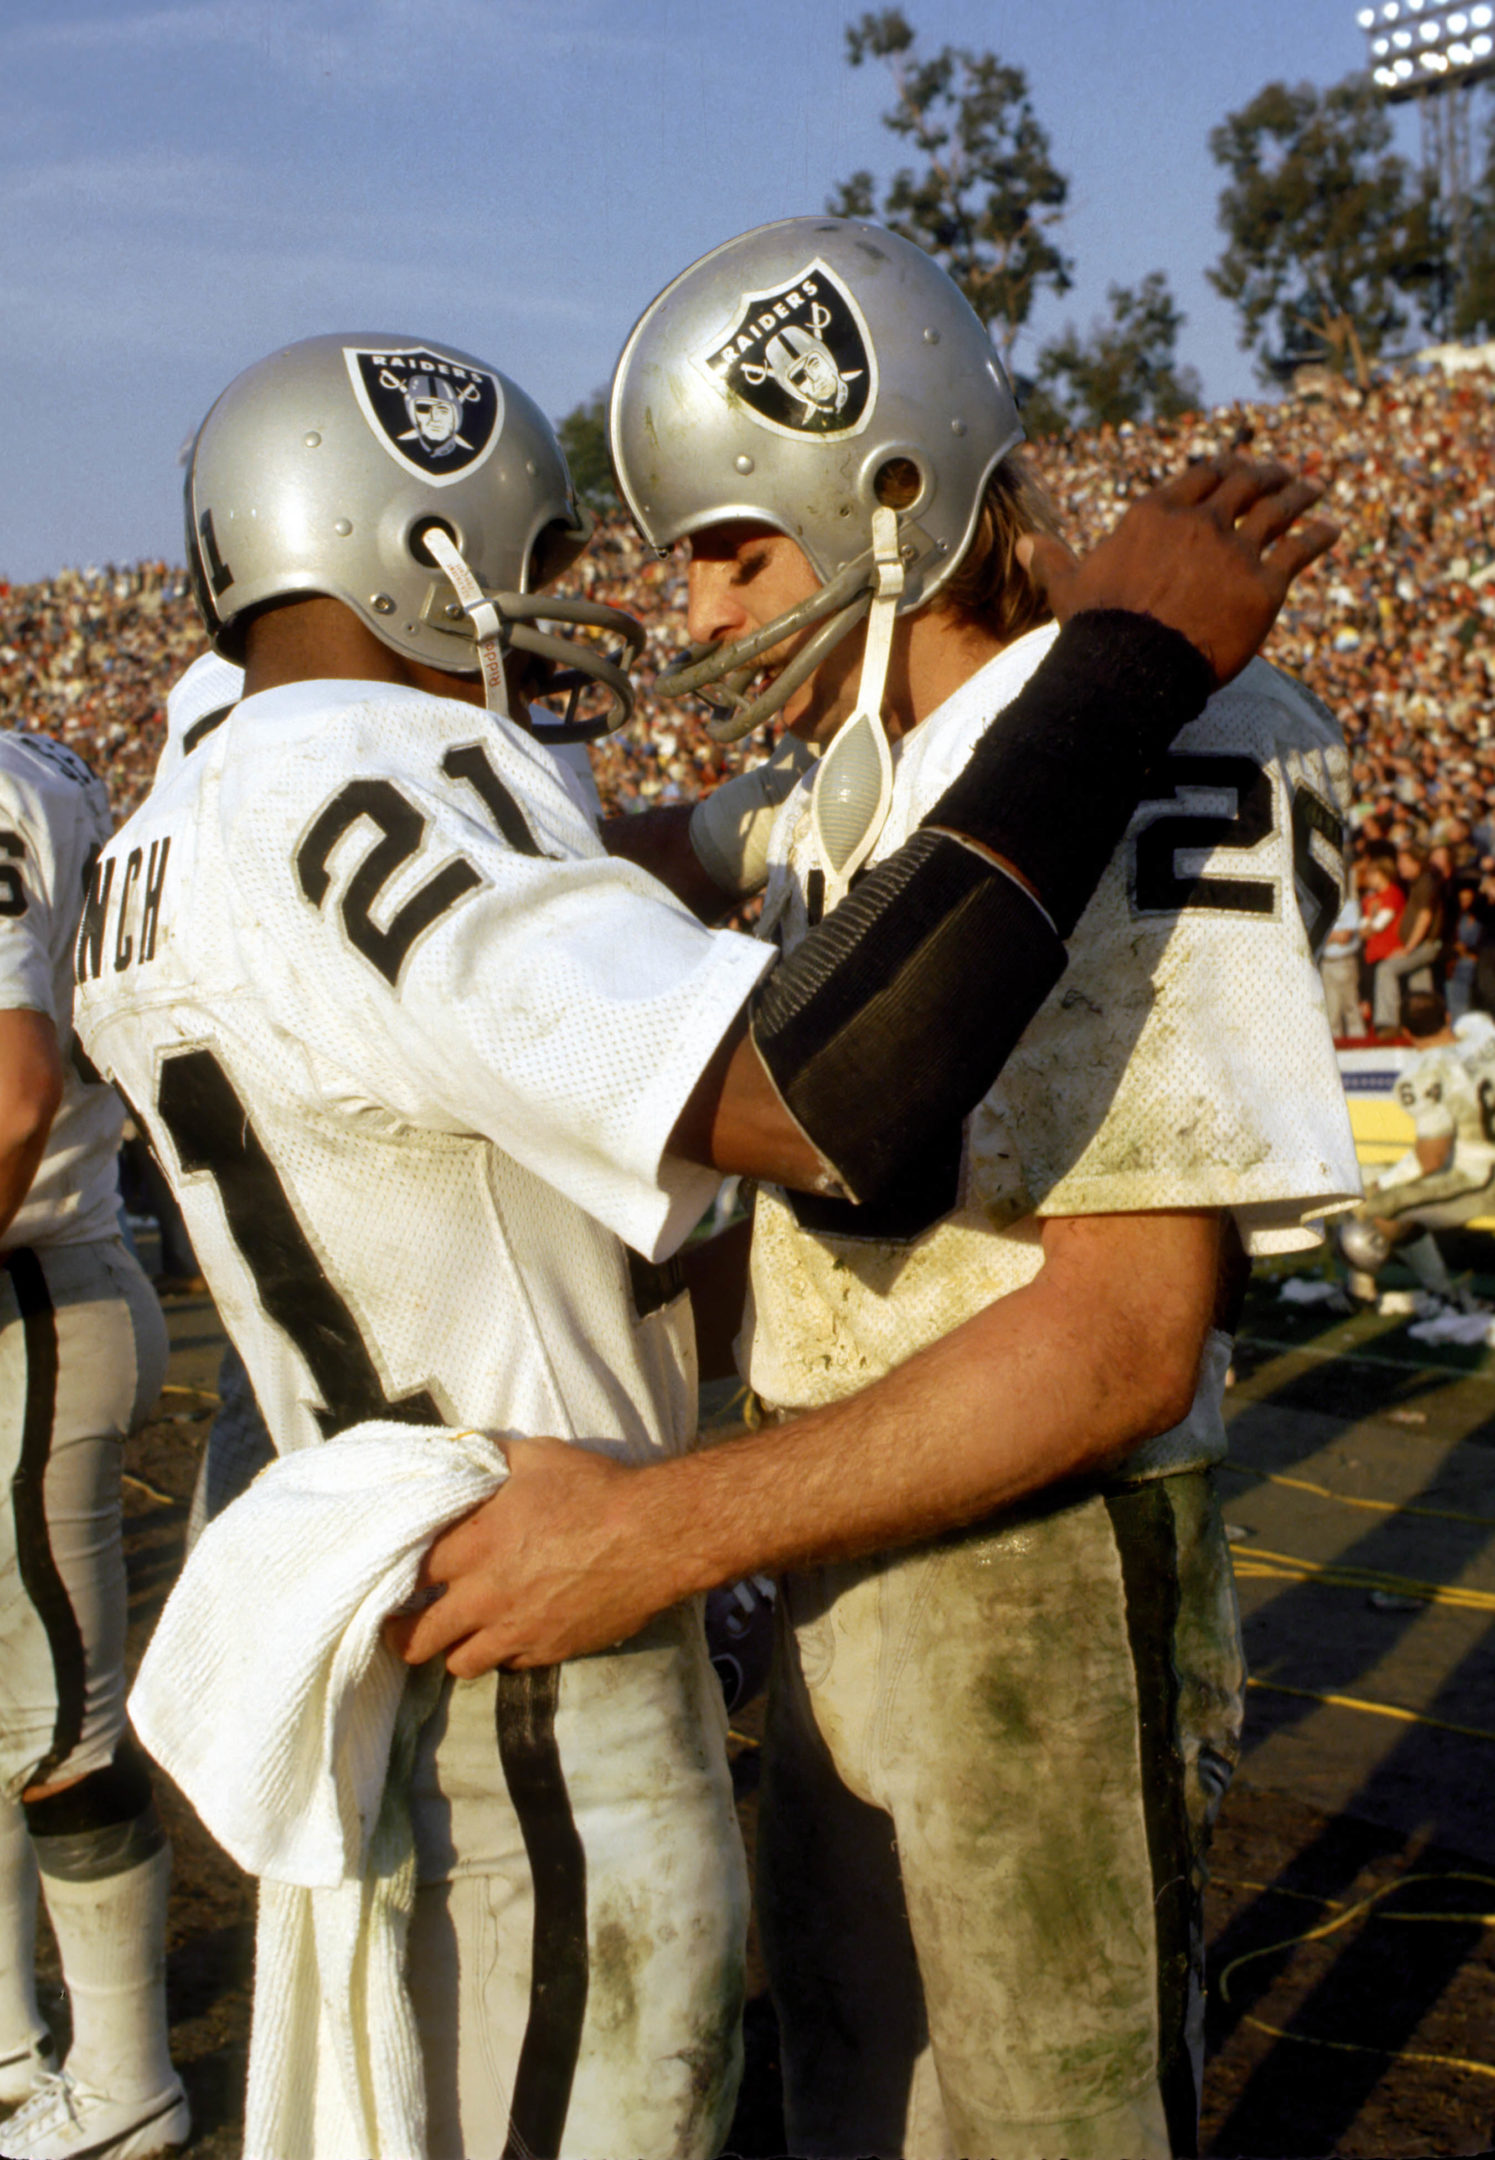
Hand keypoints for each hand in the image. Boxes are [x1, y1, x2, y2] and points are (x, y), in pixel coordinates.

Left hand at [383, 1439, 686, 1674]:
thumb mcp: (537, 1458)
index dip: (396, 1577)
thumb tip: (463, 1456)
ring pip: (459, 1663)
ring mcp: (518, 1630)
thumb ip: (490, 1462)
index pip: (408, 1574)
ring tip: (455, 1635)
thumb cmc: (595, 1489)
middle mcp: (486, 1595)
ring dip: (452, 1649)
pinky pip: (508, 1666)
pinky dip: (501, 1653)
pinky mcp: (550, 1651)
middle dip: (403, 1634)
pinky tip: (508, 1633)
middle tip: (401, 1626)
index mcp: (475, 1544)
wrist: (655, 1536)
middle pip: (420, 1636)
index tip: (392, 1578)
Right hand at [1016, 454, 1339, 687]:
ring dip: (1301, 494)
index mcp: (1154, 515)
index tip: (1237, 466)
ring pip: (1279, 509)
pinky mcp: (1264, 586)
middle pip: (1244, 483)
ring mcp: (1234, 551)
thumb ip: (1053, 560)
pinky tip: (1332, 530)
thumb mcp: (1068, 587)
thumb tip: (1021, 546)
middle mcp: (1198, 523)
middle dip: (1267, 474)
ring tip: (1314, 489)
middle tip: (1283, 473)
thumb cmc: (1096, 630)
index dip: (1222, 467)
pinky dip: (1319, 536)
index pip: (1198, 476)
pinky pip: (1300, 550)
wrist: (1129, 670)